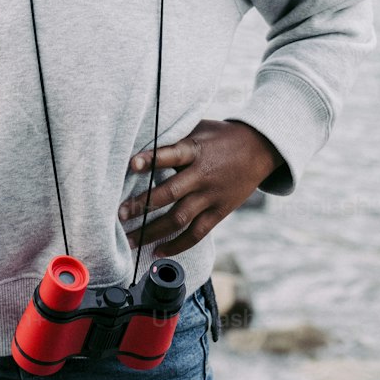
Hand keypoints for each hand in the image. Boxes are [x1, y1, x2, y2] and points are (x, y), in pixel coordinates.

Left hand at [117, 118, 284, 256]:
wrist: (260, 149)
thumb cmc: (221, 136)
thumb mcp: (199, 128)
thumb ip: (175, 138)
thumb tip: (140, 139)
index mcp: (196, 150)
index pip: (171, 154)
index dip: (151, 159)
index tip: (131, 164)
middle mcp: (202, 175)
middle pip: (170, 193)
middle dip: (142, 205)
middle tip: (119, 214)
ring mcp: (211, 196)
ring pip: (179, 218)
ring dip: (152, 231)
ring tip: (129, 240)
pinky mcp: (220, 212)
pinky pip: (197, 233)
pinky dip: (177, 245)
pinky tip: (158, 252)